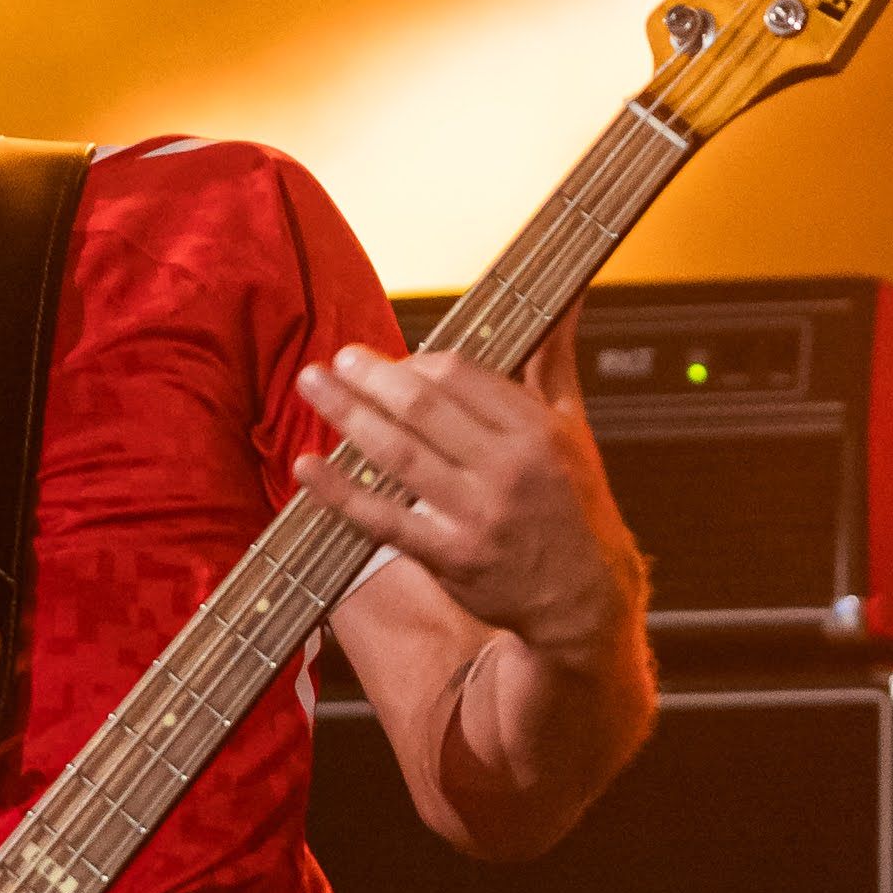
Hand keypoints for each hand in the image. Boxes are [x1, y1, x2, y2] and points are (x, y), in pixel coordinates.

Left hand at [292, 326, 646, 660]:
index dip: (417, 361)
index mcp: (535, 430)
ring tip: (313, 386)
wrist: (584, 594)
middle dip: (372, 377)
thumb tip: (564, 297)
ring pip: (398, 456)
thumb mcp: (573, 426)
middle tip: (338, 359)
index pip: (461, 376)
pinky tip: (308, 467)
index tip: (395, 362)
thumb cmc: (574, 503)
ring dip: (348, 415)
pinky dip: (340, 493)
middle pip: (422, 408)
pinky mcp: (449, 557)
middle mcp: (507, 469)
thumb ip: (553, 359)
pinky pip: (383, 520)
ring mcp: (476, 515)